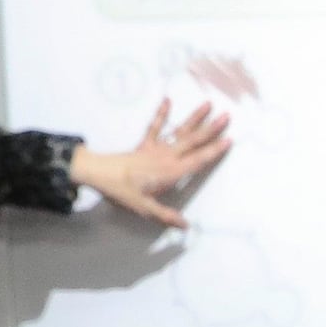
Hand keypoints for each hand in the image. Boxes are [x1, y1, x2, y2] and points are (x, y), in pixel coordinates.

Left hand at [71, 99, 232, 227]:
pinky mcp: (144, 145)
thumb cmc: (120, 191)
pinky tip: (167, 100)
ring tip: (207, 104)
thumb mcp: (144, 209)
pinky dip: (161, 114)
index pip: (198, 160)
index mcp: (170, 172)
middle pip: (193, 141)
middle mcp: (167, 157)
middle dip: (211, 129)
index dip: (214, 151)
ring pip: (180, 131)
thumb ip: (166, 216)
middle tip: (227, 116)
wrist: (96, 173)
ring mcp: (156, 148)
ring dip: (194, 118)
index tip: (229, 140)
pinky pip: (155, 127)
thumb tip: (186, 226)